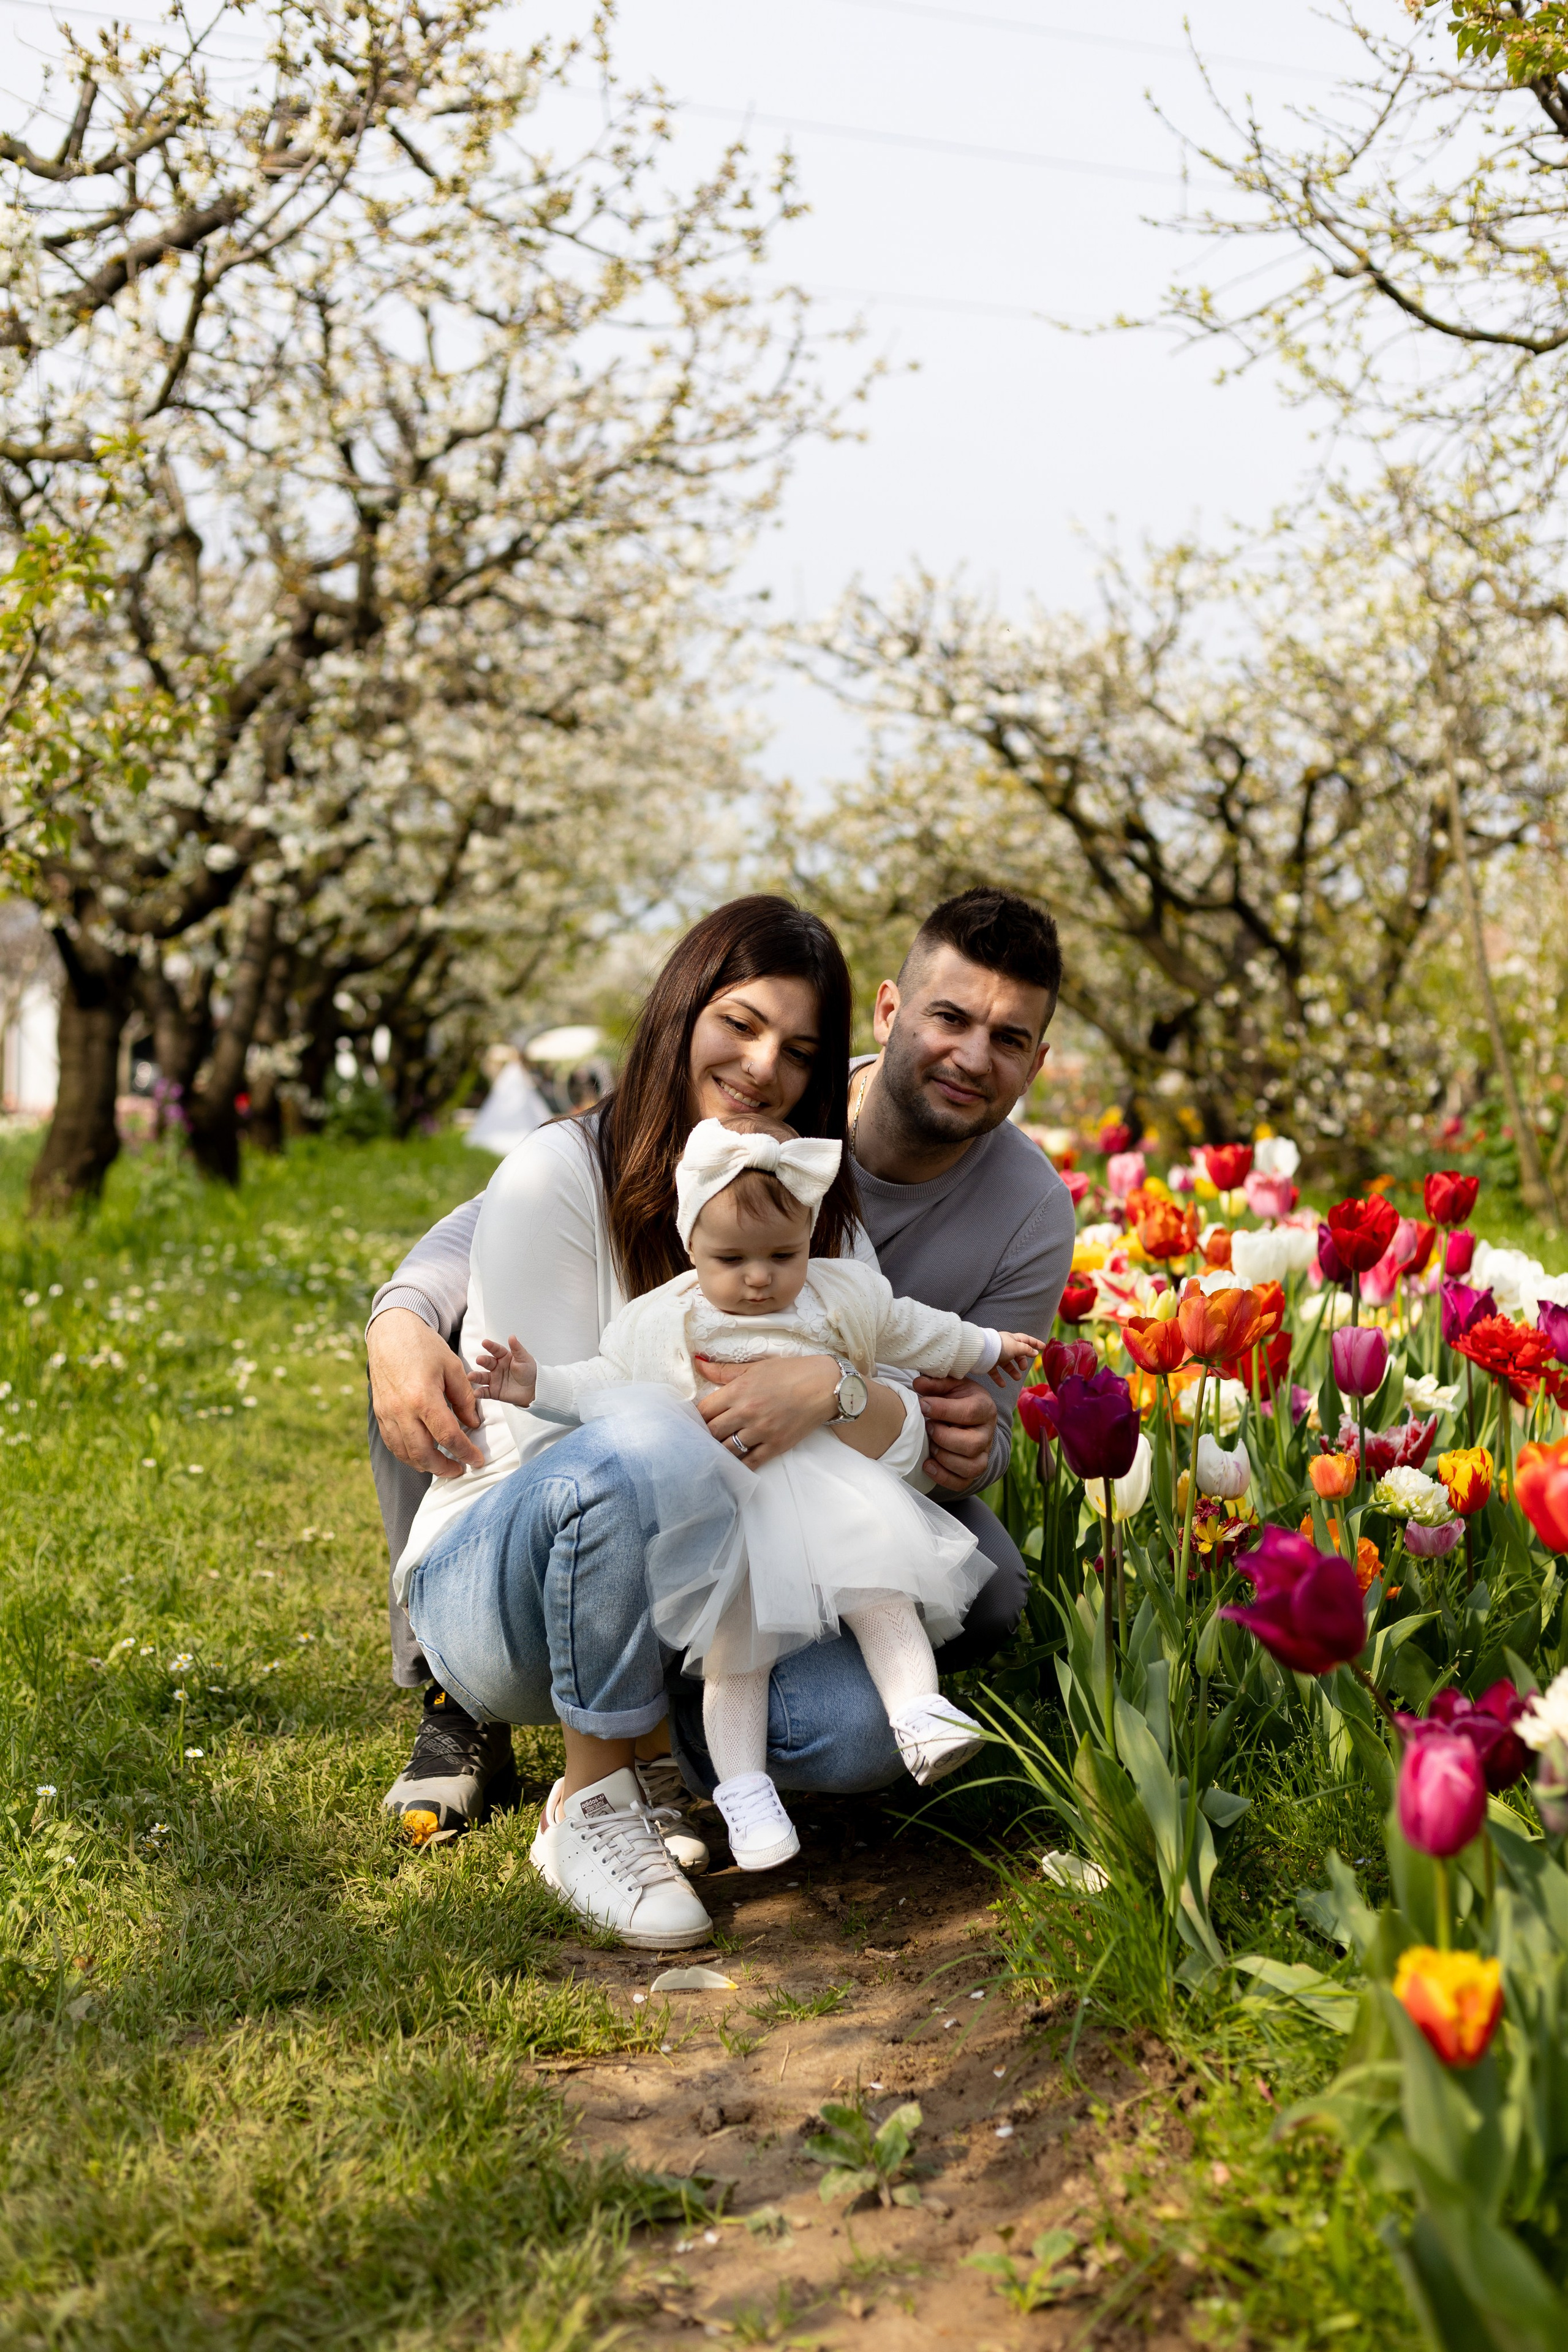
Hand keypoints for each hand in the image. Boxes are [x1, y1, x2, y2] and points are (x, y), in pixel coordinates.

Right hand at [367, 1308, 483, 1478]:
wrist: (391, 1333)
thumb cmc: (424, 1346)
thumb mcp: (452, 1367)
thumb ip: (464, 1398)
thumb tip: (472, 1425)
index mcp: (423, 1398)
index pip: (447, 1436)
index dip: (465, 1452)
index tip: (477, 1460)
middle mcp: (402, 1410)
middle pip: (424, 1454)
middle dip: (444, 1468)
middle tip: (460, 1469)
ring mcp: (388, 1414)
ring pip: (406, 1453)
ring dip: (426, 1466)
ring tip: (443, 1465)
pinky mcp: (380, 1414)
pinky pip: (393, 1444)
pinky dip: (408, 1455)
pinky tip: (422, 1456)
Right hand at [471, 1333, 537, 1407]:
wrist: (535, 1390)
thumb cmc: (530, 1372)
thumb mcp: (525, 1359)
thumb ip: (517, 1349)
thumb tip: (512, 1336)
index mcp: (504, 1357)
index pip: (496, 1350)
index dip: (490, 1346)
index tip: (485, 1342)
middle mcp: (497, 1367)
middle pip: (487, 1362)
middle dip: (482, 1361)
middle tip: (479, 1360)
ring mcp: (494, 1379)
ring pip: (482, 1377)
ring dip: (476, 1376)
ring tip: (471, 1376)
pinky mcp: (494, 1391)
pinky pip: (485, 1392)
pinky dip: (480, 1393)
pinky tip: (476, 1393)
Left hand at [693, 1352, 839, 1469]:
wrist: (826, 1386)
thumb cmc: (791, 1372)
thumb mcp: (755, 1367)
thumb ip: (724, 1370)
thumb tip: (698, 1364)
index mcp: (738, 1391)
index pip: (703, 1411)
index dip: (695, 1417)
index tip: (694, 1420)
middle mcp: (746, 1412)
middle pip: (711, 1432)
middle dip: (703, 1435)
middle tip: (700, 1438)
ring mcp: (761, 1431)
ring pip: (727, 1450)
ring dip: (717, 1451)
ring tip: (712, 1452)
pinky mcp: (776, 1445)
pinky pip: (750, 1462)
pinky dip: (738, 1466)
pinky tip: (732, 1465)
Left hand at [911, 1374, 997, 1491]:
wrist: (965, 1416)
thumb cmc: (955, 1398)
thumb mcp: (949, 1385)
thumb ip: (935, 1383)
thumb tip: (918, 1383)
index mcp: (985, 1408)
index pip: (970, 1412)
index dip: (943, 1410)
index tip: (922, 1405)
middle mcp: (988, 1434)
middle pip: (972, 1444)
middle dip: (944, 1437)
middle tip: (928, 1427)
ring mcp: (982, 1455)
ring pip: (970, 1467)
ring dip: (944, 1458)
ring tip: (930, 1445)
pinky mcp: (973, 1470)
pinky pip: (963, 1482)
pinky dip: (943, 1477)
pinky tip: (928, 1465)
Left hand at [990, 1331, 1044, 1384]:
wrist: (981, 1351)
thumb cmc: (1000, 1346)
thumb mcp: (1016, 1347)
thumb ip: (1026, 1350)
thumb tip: (1035, 1352)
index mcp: (1012, 1339)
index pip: (1026, 1340)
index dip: (1035, 1343)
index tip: (1043, 1347)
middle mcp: (1004, 1347)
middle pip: (1016, 1354)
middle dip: (1022, 1361)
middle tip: (1023, 1368)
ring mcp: (996, 1356)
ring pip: (1006, 1364)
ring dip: (1013, 1371)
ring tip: (1017, 1378)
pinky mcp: (988, 1364)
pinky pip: (995, 1372)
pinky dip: (999, 1379)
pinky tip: (1003, 1385)